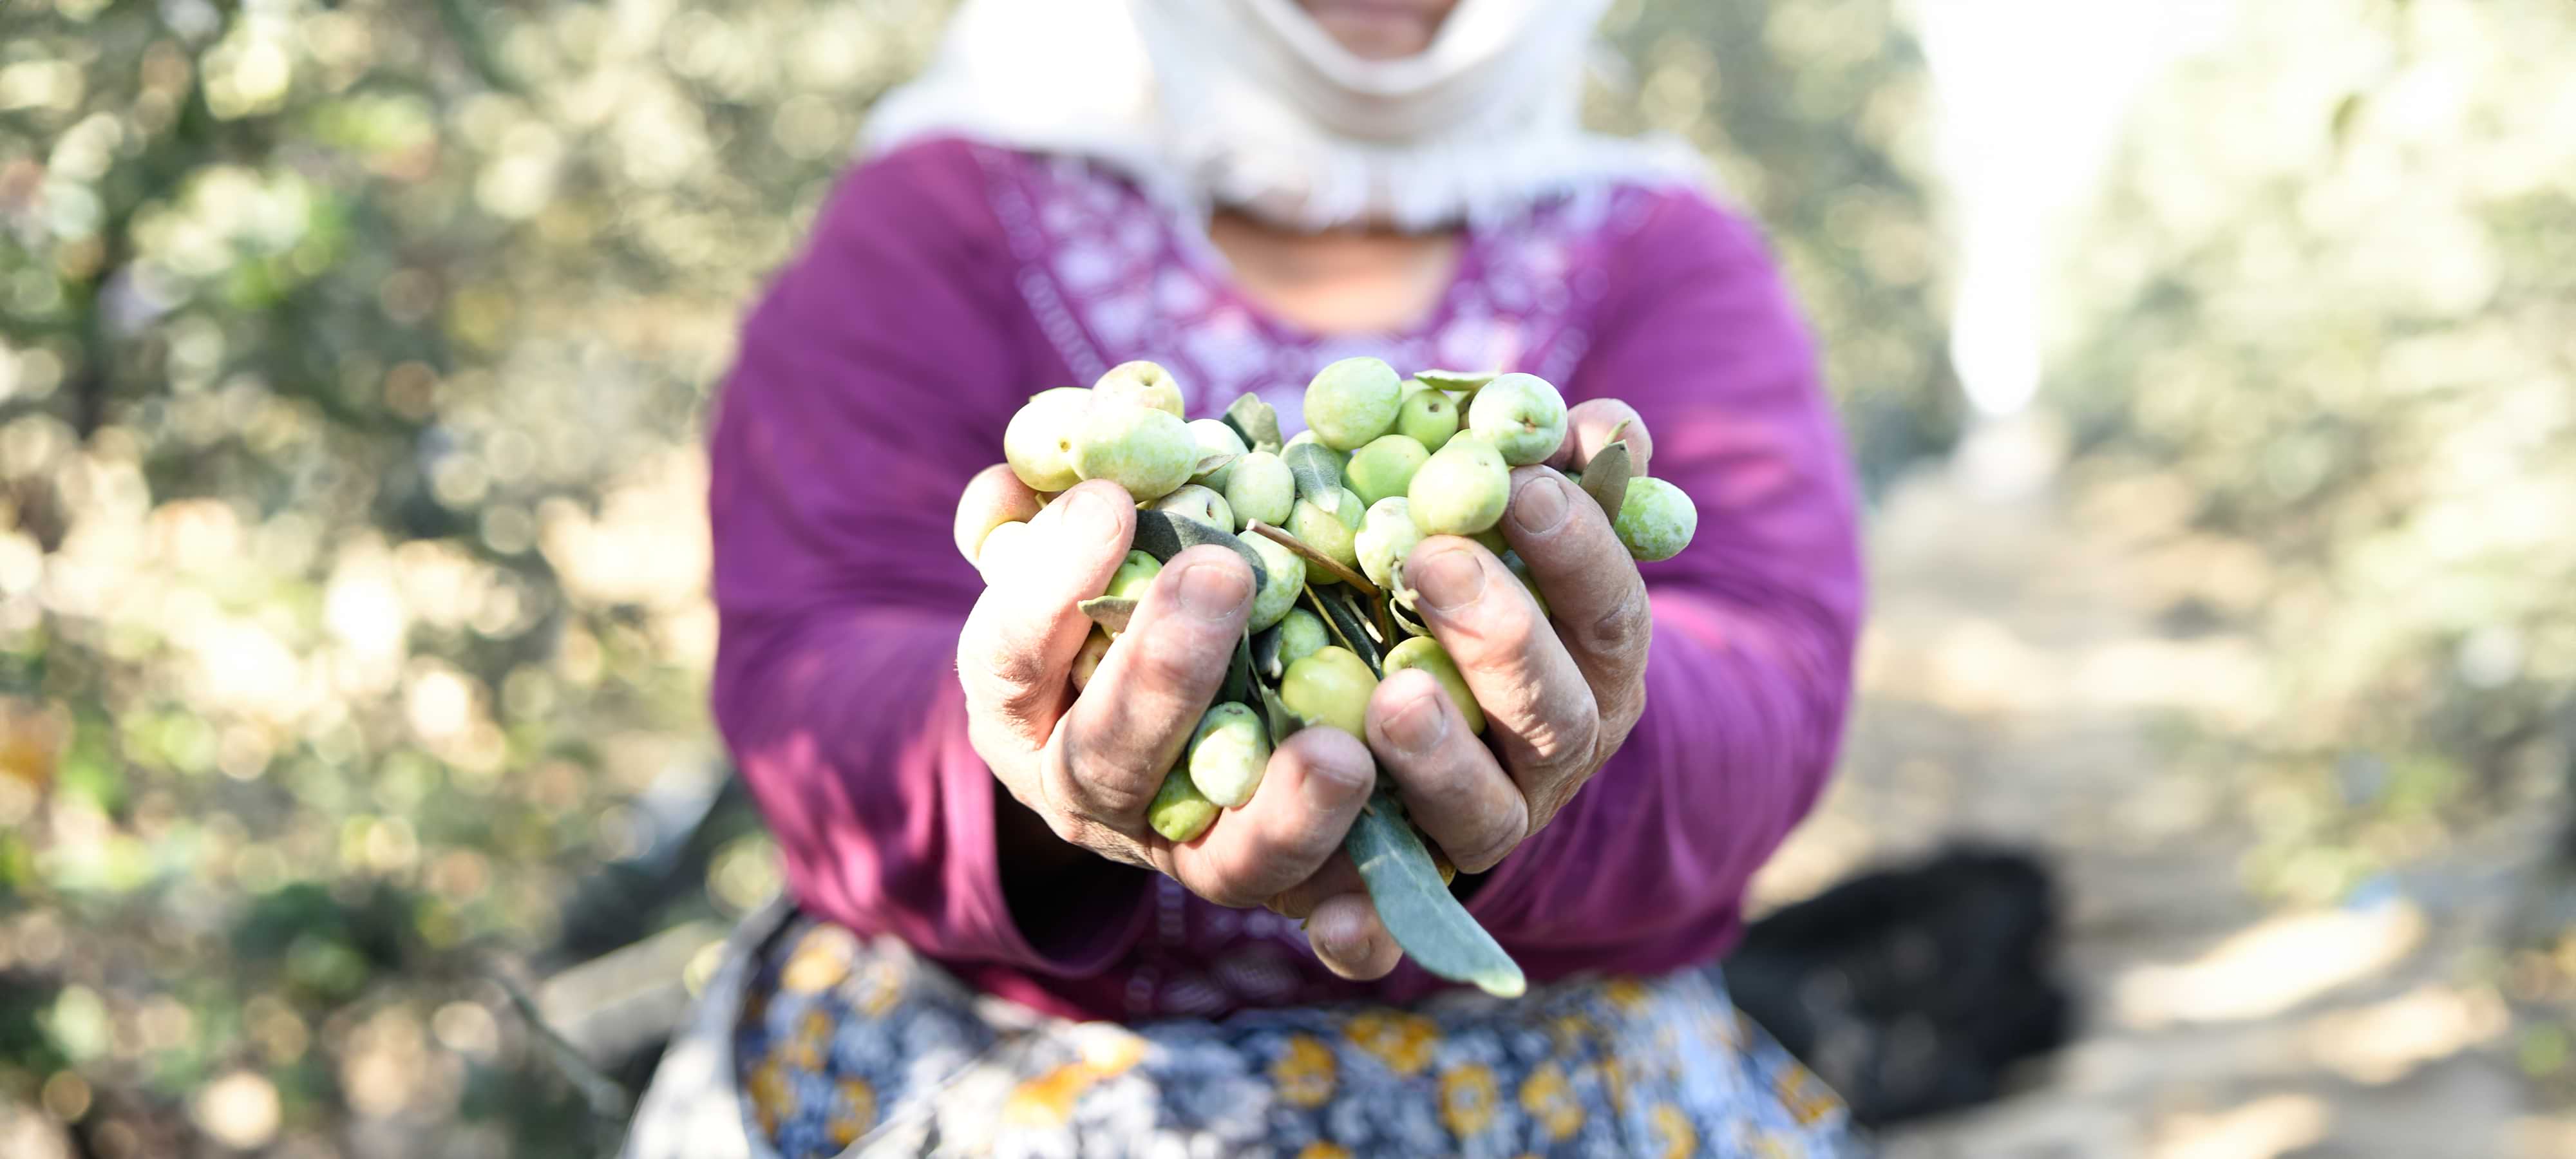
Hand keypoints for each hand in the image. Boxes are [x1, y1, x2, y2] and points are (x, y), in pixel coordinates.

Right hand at [955, 475, 1378, 915]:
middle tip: (1222, 575)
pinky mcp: (1284, 891)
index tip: (1109, 500)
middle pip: (1110, 762)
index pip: (1009, 657)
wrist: (1185, 719)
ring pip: (1223, 864)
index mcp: (1025, 709)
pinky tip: (1383, 909)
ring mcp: (1187, 855)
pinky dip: (1349, 922)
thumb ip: (1050, 505)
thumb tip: (1024, 473)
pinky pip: (1318, 918)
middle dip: (1162, 673)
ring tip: (1341, 753)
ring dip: (1283, 813)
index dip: (1047, 587)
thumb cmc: (1129, 596)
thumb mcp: (1075, 545)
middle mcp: (1093, 798)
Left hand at [1268, 401, 1654, 978]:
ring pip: (1481, 816)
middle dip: (1501, 635)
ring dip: (1441, 762)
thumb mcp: (1497, 525)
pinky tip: (1337, 927)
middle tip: (1430, 560)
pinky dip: (1367, 933)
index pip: (1606, 605)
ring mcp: (1483, 828)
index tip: (1521, 481)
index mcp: (1594, 664)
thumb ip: (1545, 473)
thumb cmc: (1449, 589)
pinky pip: (1391, 926)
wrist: (1404, 726)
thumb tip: (1610, 422)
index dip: (1576, 546)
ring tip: (1390, 701)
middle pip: (1549, 710)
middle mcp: (1554, 755)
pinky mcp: (1402, 891)